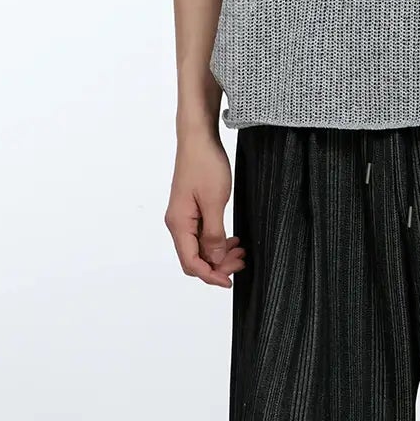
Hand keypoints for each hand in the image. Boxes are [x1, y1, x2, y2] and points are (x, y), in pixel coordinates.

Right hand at [165, 124, 245, 286]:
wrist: (198, 139)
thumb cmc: (205, 165)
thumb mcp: (215, 201)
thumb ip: (214, 234)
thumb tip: (215, 259)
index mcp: (179, 223)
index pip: (190, 262)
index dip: (210, 275)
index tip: (229, 281)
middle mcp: (178, 223)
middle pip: (194, 258)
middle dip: (217, 265)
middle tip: (241, 263)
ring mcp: (184, 217)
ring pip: (200, 247)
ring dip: (219, 254)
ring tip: (241, 252)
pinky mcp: (192, 211)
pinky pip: (203, 235)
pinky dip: (218, 241)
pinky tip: (233, 241)